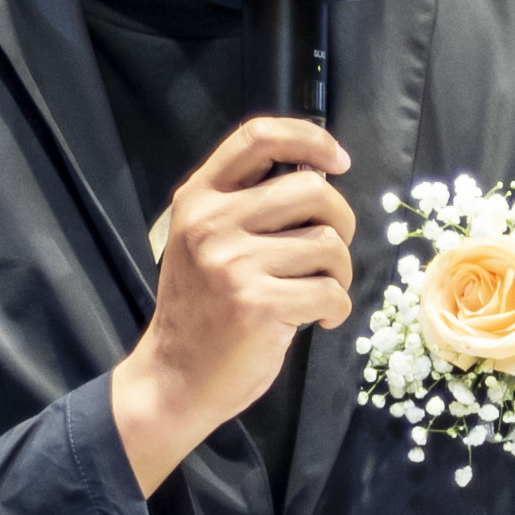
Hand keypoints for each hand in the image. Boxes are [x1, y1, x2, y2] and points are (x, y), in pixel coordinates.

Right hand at [107, 114, 352, 492]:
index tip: (338, 161)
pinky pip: (330, 292)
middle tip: (331, 251)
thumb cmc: (200, 309)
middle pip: (311, 190)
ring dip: (339, 272)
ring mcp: (233, 264)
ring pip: (328, 243)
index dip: (310, 139)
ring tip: (319, 292)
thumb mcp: (203, 242)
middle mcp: (212, 223)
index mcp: (198, 198)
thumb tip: (318, 176)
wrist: (173, 378)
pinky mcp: (257, 305)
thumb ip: (245, 205)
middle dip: (341, 220)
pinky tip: (319, 319)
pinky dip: (336, 308)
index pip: (258, 136)